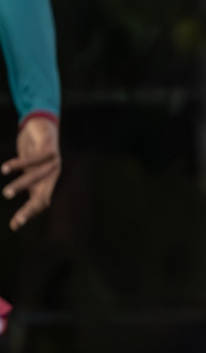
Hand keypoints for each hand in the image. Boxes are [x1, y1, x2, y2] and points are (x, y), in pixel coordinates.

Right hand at [3, 116, 59, 230]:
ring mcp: (53, 162)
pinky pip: (34, 159)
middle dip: (30, 210)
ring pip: (37, 177)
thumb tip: (17, 199)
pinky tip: (5, 168)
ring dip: (21, 186)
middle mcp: (53, 175)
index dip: (29, 214)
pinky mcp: (49, 149)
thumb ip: (27, 185)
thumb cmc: (35, 153)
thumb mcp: (30, 171)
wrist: (43, 126)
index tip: (14, 226)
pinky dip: (19, 164)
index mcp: (47, 182)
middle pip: (43, 196)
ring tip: (6, 194)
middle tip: (17, 221)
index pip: (41, 203)